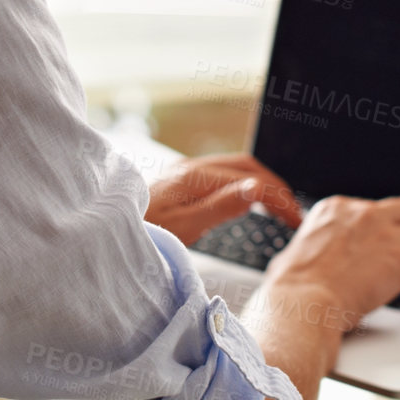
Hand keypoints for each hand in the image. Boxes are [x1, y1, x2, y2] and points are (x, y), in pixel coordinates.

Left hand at [143, 152, 303, 245]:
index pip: (252, 182)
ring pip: (236, 167)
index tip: (295, 223)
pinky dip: (244, 183)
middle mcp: (192, 167)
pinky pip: (222, 173)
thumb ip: (221, 207)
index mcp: (196, 177)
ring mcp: (185, 171)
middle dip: (276, 186)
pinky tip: (247, 200)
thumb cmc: (142, 232)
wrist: (103, 227)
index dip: (279, 200)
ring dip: (262, 182)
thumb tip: (256, 190)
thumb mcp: (184, 227)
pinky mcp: (179, 180)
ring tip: (279, 207)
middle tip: (294, 215)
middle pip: (248, 166)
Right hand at [263, 195, 399, 326]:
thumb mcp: (295, 249)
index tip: (388, 242)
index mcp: (338, 208)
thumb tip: (306, 254)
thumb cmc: (292, 285)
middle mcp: (365, 215)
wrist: (302, 302)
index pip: (375, 208)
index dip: (386, 227)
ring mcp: (386, 237)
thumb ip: (312, 245)